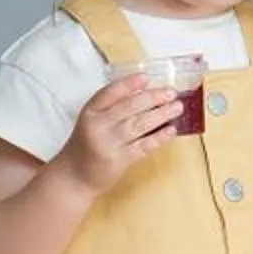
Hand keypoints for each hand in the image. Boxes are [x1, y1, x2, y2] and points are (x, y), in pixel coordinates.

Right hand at [53, 74, 176, 193]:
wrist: (74, 176)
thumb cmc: (87, 144)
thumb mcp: (92, 121)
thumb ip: (111, 109)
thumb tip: (146, 94)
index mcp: (90, 111)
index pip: (110, 92)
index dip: (129, 84)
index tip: (147, 78)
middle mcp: (98, 125)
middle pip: (130, 107)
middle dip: (154, 98)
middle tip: (171, 93)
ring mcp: (109, 143)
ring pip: (140, 124)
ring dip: (162, 115)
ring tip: (177, 107)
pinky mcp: (119, 160)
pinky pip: (144, 145)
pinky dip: (159, 137)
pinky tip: (171, 130)